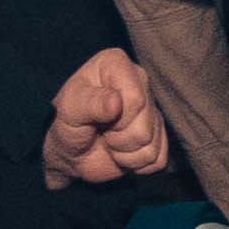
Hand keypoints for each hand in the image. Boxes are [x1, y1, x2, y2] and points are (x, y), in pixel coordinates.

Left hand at [43, 49, 170, 187]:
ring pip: (151, 146)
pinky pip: (157, 159)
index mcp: (117, 65)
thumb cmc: (68, 125)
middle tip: (102, 131)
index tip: (98, 118)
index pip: (136, 99)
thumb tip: (115, 102)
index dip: (117, 118)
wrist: (71, 154)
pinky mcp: (160, 136)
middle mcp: (140, 81)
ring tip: (110, 141)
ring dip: (125, 153)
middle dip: (119, 139)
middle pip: (145, 126)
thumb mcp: (68, 111)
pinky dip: (134, 163)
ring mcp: (154, 110)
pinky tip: (122, 151)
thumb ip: (89, 103)